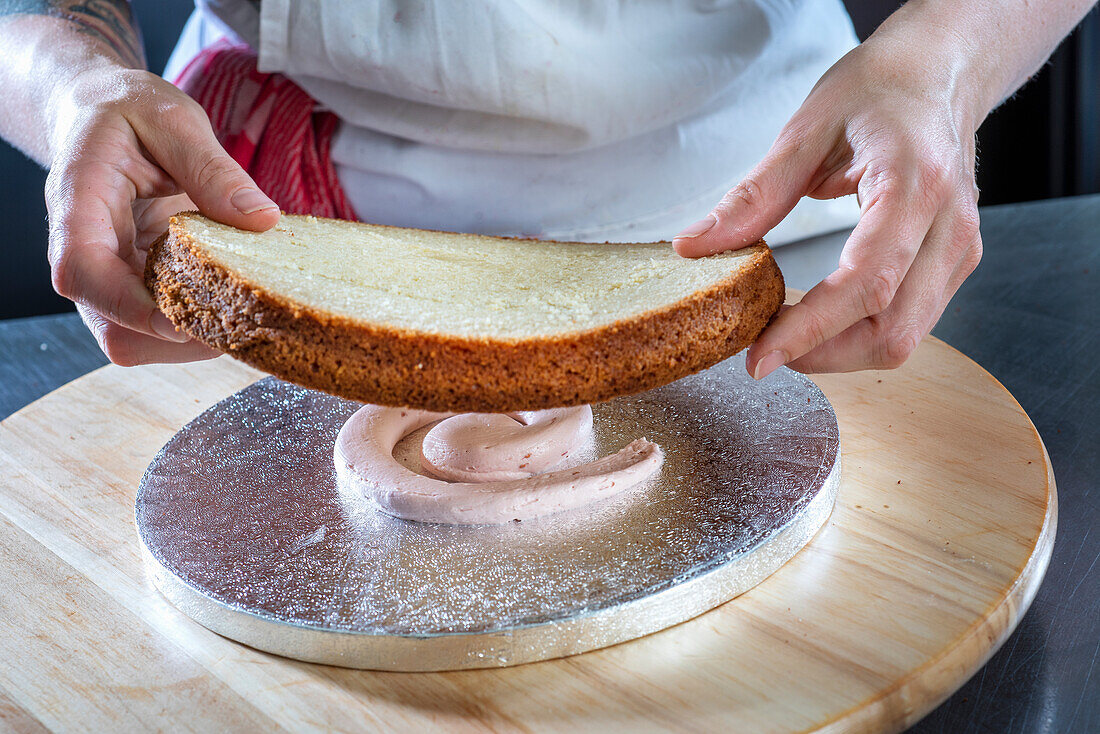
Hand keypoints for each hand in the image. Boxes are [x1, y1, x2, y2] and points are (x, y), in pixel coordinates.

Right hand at [45, 65, 280, 365]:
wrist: (101, 116)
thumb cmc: (131, 113)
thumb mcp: (175, 120)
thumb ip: (213, 168)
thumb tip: (262, 219)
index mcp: (79, 203)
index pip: (82, 270)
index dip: (127, 305)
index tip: (181, 319)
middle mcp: (85, 251)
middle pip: (111, 325)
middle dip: (177, 338)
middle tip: (245, 321)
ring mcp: (108, 277)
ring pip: (135, 341)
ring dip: (193, 342)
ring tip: (249, 315)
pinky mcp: (133, 288)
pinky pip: (158, 331)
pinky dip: (199, 331)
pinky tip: (236, 306)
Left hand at [672, 35, 982, 377]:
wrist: (938, 72)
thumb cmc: (878, 90)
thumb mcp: (806, 130)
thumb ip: (753, 195)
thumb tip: (694, 246)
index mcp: (914, 184)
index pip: (866, 283)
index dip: (810, 331)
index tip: (758, 357)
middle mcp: (949, 225)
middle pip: (891, 330)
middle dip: (820, 355)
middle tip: (760, 350)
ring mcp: (960, 248)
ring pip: (903, 337)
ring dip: (839, 354)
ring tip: (784, 338)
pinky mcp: (956, 262)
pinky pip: (910, 321)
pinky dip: (859, 335)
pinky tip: (819, 322)